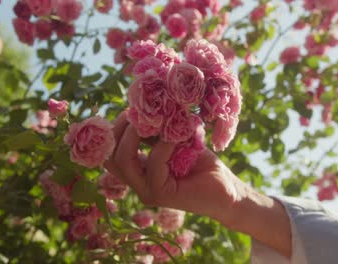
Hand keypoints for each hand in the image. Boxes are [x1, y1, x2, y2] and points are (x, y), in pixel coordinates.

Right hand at [105, 111, 291, 257]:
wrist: (227, 191)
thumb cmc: (202, 164)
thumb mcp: (175, 141)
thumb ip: (157, 132)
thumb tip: (144, 107)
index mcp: (138, 172)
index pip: (110, 153)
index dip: (116, 128)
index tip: (134, 109)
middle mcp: (138, 183)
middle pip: (110, 157)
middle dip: (120, 129)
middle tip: (138, 112)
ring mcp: (147, 191)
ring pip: (123, 161)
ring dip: (135, 135)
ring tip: (153, 119)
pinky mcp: (161, 195)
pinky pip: (153, 163)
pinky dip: (164, 145)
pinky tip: (179, 137)